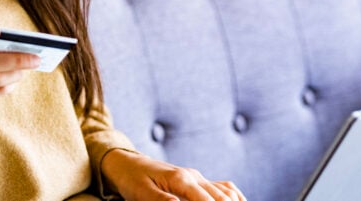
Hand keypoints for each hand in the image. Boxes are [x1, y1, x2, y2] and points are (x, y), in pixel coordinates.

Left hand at [102, 149, 245, 200]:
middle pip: (221, 197)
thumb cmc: (132, 179)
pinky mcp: (197, 180)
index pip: (206, 200)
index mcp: (180, 179)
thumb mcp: (141, 193)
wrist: (127, 163)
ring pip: (225, 191)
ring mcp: (197, 177)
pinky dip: (233, 196)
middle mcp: (193, 176)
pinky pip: (222, 187)